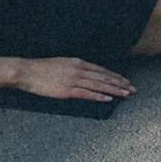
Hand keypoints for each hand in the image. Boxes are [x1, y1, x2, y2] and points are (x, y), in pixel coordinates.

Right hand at [13, 58, 135, 102]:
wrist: (27, 71)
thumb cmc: (42, 69)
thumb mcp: (61, 64)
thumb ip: (74, 69)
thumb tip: (84, 75)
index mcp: (77, 62)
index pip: (101, 70)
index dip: (115, 76)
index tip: (125, 80)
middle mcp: (78, 69)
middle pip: (104, 77)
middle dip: (120, 83)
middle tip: (133, 89)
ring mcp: (73, 79)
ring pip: (99, 85)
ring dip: (114, 90)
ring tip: (126, 94)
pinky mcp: (67, 90)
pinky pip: (87, 94)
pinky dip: (99, 96)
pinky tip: (109, 99)